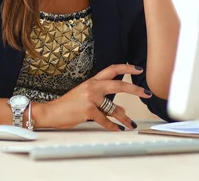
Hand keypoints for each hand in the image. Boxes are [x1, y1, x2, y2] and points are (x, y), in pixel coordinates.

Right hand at [37, 64, 151, 130]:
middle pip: (119, 84)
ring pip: (114, 108)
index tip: (139, 69)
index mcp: (92, 81)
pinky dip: (112, 126)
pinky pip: (105, 120)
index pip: (112, 70)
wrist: (52, 112)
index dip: (127, 68)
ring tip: (131, 123)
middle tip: (146, 93)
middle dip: (135, 89)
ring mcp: (90, 98)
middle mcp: (93, 87)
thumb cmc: (68, 105)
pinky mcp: (88, 110)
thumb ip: (103, 101)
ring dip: (124, 118)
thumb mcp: (86, 99)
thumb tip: (120, 108)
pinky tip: (117, 129)